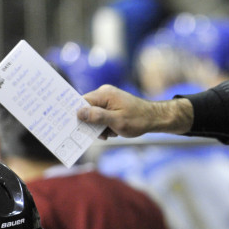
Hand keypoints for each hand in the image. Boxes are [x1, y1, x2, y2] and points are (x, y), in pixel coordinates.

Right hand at [77, 84, 193, 137]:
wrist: (155, 119)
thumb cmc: (138, 120)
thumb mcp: (116, 121)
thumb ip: (97, 117)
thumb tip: (78, 113)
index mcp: (104, 94)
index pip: (82, 102)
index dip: (77, 114)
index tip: (72, 125)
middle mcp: (105, 94)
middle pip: (87, 109)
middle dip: (92, 124)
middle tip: (101, 134)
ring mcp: (109, 99)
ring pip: (95, 114)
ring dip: (100, 127)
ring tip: (112, 133)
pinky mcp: (113, 106)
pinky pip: (102, 116)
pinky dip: (106, 125)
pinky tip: (114, 131)